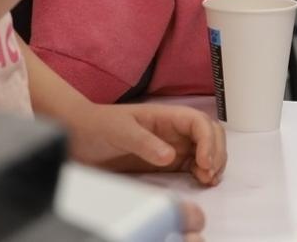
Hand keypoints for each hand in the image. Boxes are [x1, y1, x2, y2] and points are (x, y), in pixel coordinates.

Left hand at [66, 102, 226, 186]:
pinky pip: (194, 164)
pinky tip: (202, 181)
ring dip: (214, 162)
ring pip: (206, 149)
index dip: (208, 141)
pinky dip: (204, 172)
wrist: (79, 135)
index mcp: (165, 116)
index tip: (205, 162)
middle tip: (210, 174)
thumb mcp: (119, 130)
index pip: (198, 122)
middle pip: (209, 133)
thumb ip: (144, 142)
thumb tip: (170, 156)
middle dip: (217, 151)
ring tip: (208, 180)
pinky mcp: (167, 161)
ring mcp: (172, 144)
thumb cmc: (97, 125)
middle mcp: (173, 129)